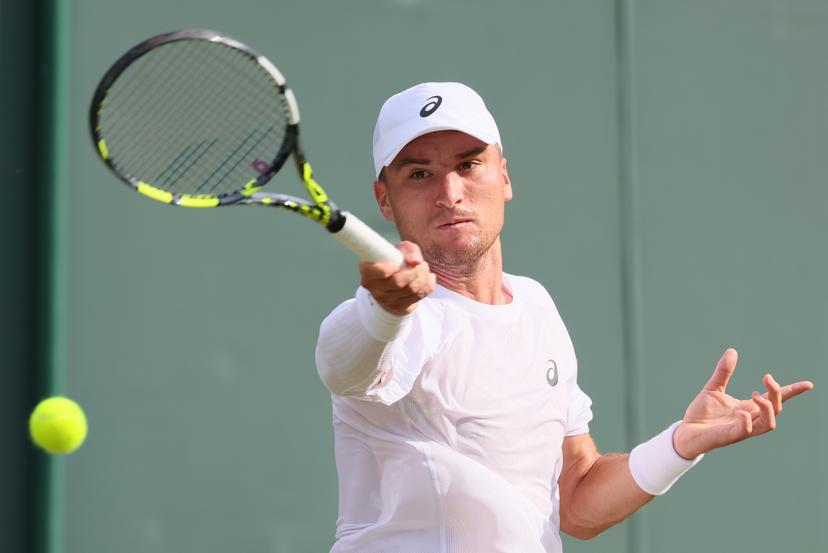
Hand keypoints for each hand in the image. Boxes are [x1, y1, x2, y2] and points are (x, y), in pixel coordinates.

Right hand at [359, 241, 435, 315]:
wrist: (397, 283)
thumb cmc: (396, 261)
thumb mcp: (401, 250)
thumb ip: (409, 250)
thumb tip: (415, 260)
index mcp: (368, 272)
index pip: (374, 272)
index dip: (386, 269)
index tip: (396, 265)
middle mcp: (375, 288)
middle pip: (397, 282)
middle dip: (415, 271)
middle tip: (421, 264)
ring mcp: (387, 300)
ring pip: (411, 290)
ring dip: (423, 277)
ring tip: (424, 269)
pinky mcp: (400, 307)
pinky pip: (419, 296)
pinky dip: (428, 285)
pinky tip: (428, 278)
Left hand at [673, 348, 813, 459]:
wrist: (685, 431)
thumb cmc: (701, 413)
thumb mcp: (713, 387)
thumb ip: (724, 372)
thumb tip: (733, 351)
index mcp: (748, 407)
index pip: (776, 400)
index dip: (792, 392)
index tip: (808, 384)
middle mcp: (749, 419)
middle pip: (776, 409)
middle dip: (778, 393)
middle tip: (766, 377)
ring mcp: (742, 429)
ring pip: (768, 424)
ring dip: (767, 408)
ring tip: (754, 395)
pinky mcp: (730, 436)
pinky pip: (746, 431)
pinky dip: (747, 420)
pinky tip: (739, 411)